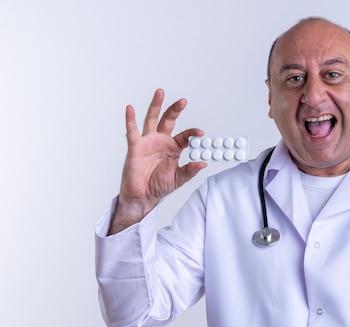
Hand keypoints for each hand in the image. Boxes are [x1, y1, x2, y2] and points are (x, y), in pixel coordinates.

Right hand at [109, 89, 205, 233]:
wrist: (143, 196)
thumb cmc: (159, 186)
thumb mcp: (179, 179)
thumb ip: (190, 170)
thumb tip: (203, 163)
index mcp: (173, 148)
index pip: (185, 136)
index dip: (193, 134)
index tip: (200, 134)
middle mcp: (161, 141)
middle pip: (169, 121)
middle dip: (175, 110)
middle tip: (183, 101)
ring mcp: (148, 142)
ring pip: (152, 119)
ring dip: (156, 106)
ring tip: (160, 93)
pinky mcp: (135, 146)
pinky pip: (132, 130)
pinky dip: (130, 119)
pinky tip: (130, 109)